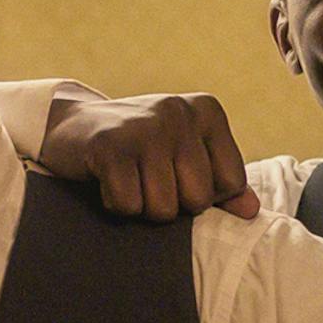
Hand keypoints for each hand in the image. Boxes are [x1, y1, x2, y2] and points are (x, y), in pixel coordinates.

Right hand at [39, 91, 257, 220]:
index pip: (231, 182)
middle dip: (171, 205)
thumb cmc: (137, 148)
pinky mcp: (109, 146)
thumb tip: (251, 211)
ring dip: (141, 208)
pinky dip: (114, 205)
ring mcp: (144, 127)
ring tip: (127, 180)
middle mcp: (179, 112)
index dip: (203, 195)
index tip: (174, 176)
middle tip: (146, 181)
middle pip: (198, 200)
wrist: (71, 126)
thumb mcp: (183, 154)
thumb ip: (220, 181)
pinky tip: (106, 181)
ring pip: (163, 208)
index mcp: (206, 111)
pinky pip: (127, 205)